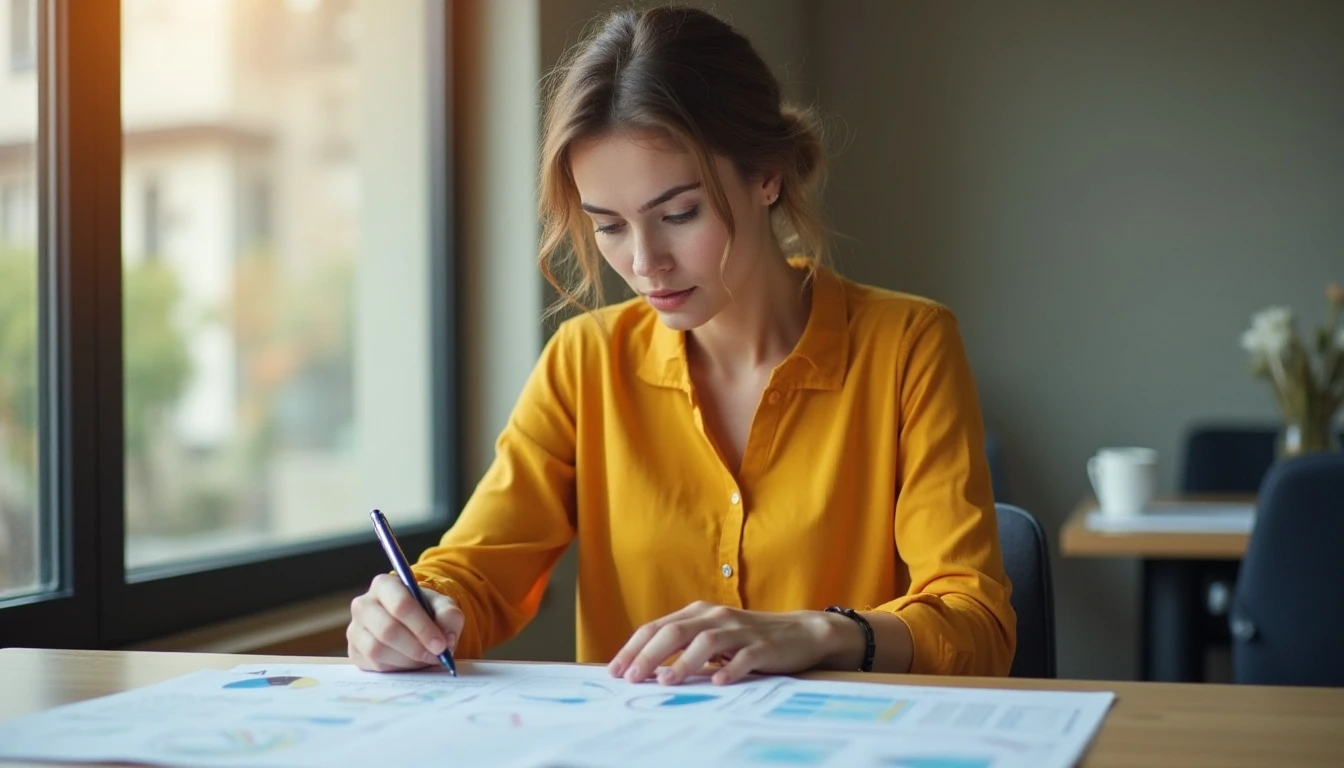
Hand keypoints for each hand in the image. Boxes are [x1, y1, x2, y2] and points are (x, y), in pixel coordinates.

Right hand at [347, 573, 464, 671]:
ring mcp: (355, 629)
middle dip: (416, 647)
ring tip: (425, 658)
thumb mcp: (443, 607)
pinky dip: (397, 668)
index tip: (441, 644)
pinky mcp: (354, 651)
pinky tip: (409, 662)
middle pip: (387, 630)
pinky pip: (374, 665)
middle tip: (436, 656)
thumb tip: (446, 638)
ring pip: (378, 650)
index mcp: (384, 585)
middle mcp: (363, 604)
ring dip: (407, 660)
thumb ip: (449, 616)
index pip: (401, 606)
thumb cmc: (426, 611)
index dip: (422, 627)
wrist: (410, 624)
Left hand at [607, 601, 859, 685]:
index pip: (657, 627)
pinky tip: (717, 681)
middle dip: (649, 655)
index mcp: (698, 613)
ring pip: (707, 641)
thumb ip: (683, 647)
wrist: (801, 633)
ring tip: (667, 682)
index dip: (634, 648)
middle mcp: (716, 616)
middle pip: (675, 631)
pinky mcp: (764, 646)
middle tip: (631, 678)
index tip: (615, 671)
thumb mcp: (712, 638)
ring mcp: (741, 630)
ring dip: (684, 662)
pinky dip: (730, 668)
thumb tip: (647, 670)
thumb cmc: (748, 639)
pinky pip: (745, 657)